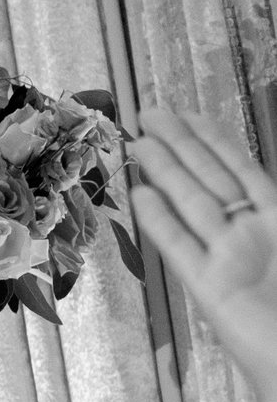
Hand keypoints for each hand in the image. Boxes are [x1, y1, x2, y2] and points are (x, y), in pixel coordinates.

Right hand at [132, 107, 276, 392]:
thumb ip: (276, 206)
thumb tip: (245, 181)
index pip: (240, 167)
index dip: (213, 138)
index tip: (185, 113)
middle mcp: (252, 232)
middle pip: (210, 179)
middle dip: (179, 144)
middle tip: (147, 114)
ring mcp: (228, 258)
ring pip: (192, 204)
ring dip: (165, 172)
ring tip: (139, 144)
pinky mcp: (208, 288)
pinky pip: (180, 247)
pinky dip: (159, 221)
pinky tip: (140, 195)